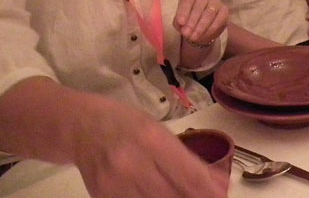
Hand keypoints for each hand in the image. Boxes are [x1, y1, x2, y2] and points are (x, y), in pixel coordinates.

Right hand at [74, 97, 225, 196]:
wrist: (80, 127)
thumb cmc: (126, 123)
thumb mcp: (161, 131)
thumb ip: (188, 159)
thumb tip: (219, 183)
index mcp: (152, 139)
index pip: (189, 175)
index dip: (209, 192)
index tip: (222, 196)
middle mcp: (132, 164)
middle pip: (174, 196)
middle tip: (209, 197)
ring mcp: (114, 185)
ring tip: (186, 195)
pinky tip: (162, 195)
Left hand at [173, 0, 227, 44]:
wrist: (201, 26)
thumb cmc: (188, 20)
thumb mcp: (179, 21)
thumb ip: (179, 22)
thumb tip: (184, 27)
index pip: (188, 0)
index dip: (184, 11)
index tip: (180, 23)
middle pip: (199, 7)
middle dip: (192, 22)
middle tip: (187, 34)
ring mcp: (216, 0)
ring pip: (210, 13)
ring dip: (201, 27)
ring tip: (194, 37)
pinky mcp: (225, 10)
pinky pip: (219, 19)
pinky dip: (211, 29)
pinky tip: (204, 36)